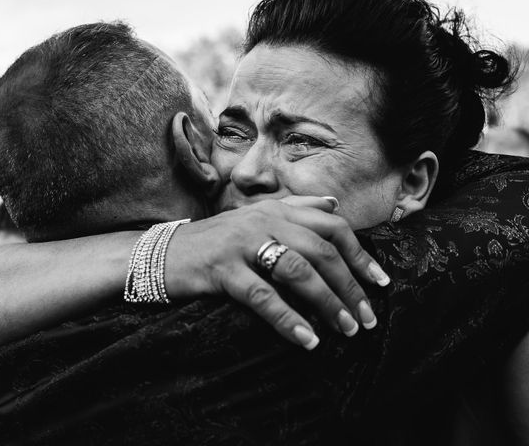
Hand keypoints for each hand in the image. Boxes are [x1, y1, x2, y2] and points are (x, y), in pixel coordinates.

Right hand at [165, 197, 389, 348]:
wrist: (163, 252)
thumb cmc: (214, 240)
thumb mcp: (254, 218)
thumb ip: (295, 208)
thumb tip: (335, 204)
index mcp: (276, 210)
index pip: (331, 226)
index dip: (360, 254)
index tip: (380, 282)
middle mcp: (263, 221)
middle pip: (321, 250)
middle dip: (351, 286)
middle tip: (367, 317)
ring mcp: (242, 244)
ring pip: (298, 271)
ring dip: (328, 302)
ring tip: (346, 330)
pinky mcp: (223, 269)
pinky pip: (263, 297)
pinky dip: (289, 319)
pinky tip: (307, 340)